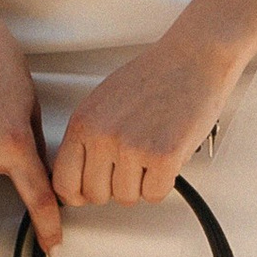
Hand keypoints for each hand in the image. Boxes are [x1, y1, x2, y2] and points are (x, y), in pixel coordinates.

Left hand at [54, 28, 241, 208]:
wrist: (193, 58)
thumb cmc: (154, 77)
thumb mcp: (104, 102)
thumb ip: (88, 137)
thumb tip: (79, 176)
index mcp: (83, 122)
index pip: (63, 182)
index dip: (78, 194)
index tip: (89, 193)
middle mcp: (103, 136)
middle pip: (96, 196)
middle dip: (115, 187)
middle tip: (131, 166)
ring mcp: (132, 147)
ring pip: (126, 198)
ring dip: (141, 184)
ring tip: (151, 154)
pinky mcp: (163, 156)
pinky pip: (155, 194)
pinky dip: (164, 183)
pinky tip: (167, 159)